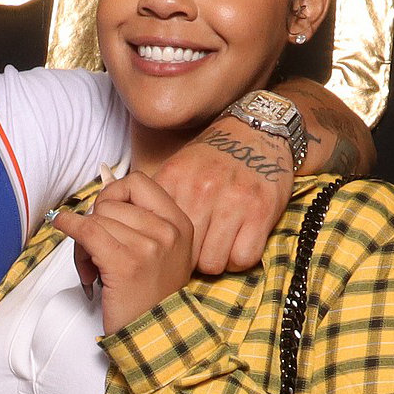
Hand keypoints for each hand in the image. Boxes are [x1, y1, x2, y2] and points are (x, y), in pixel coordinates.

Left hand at [52, 170, 194, 334]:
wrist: (154, 337)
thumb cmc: (149, 297)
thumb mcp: (160, 253)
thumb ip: (140, 222)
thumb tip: (101, 193)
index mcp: (180, 224)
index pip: (138, 182)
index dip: (113, 193)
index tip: (105, 214)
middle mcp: (168, 231)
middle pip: (112, 202)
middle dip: (95, 222)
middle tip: (96, 251)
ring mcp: (148, 246)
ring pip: (97, 219)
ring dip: (84, 241)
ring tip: (92, 267)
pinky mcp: (125, 263)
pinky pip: (86, 229)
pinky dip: (68, 225)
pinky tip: (61, 225)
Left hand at [151, 122, 295, 274]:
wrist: (256, 130)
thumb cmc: (214, 156)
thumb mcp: (178, 167)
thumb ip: (156, 197)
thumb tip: (132, 229)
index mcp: (175, 178)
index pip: (155, 231)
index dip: (161, 245)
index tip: (169, 247)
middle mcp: (201, 189)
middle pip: (184, 254)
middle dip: (189, 259)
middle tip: (196, 251)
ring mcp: (233, 201)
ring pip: (212, 264)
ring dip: (215, 261)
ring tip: (217, 248)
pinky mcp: (262, 211)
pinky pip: (243, 259)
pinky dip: (239, 259)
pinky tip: (237, 245)